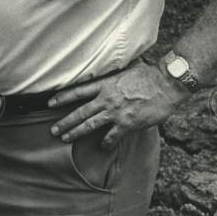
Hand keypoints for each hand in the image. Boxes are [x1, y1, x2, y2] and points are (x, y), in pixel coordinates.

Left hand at [47, 61, 188, 148]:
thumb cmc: (149, 75)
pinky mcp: (127, 123)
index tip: (49, 103)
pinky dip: (106, 142)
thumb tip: (108, 74)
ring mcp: (116, 112)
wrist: (167, 84)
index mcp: (105, 84)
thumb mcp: (126, 69)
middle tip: (53, 130)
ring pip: (90, 125)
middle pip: (80, 112)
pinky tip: (103, 146)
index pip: (78, 91)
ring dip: (76, 133)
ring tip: (65, 139)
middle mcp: (107, 98)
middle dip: (65, 122)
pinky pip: (112, 136)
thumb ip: (114, 76)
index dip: (62, 97)